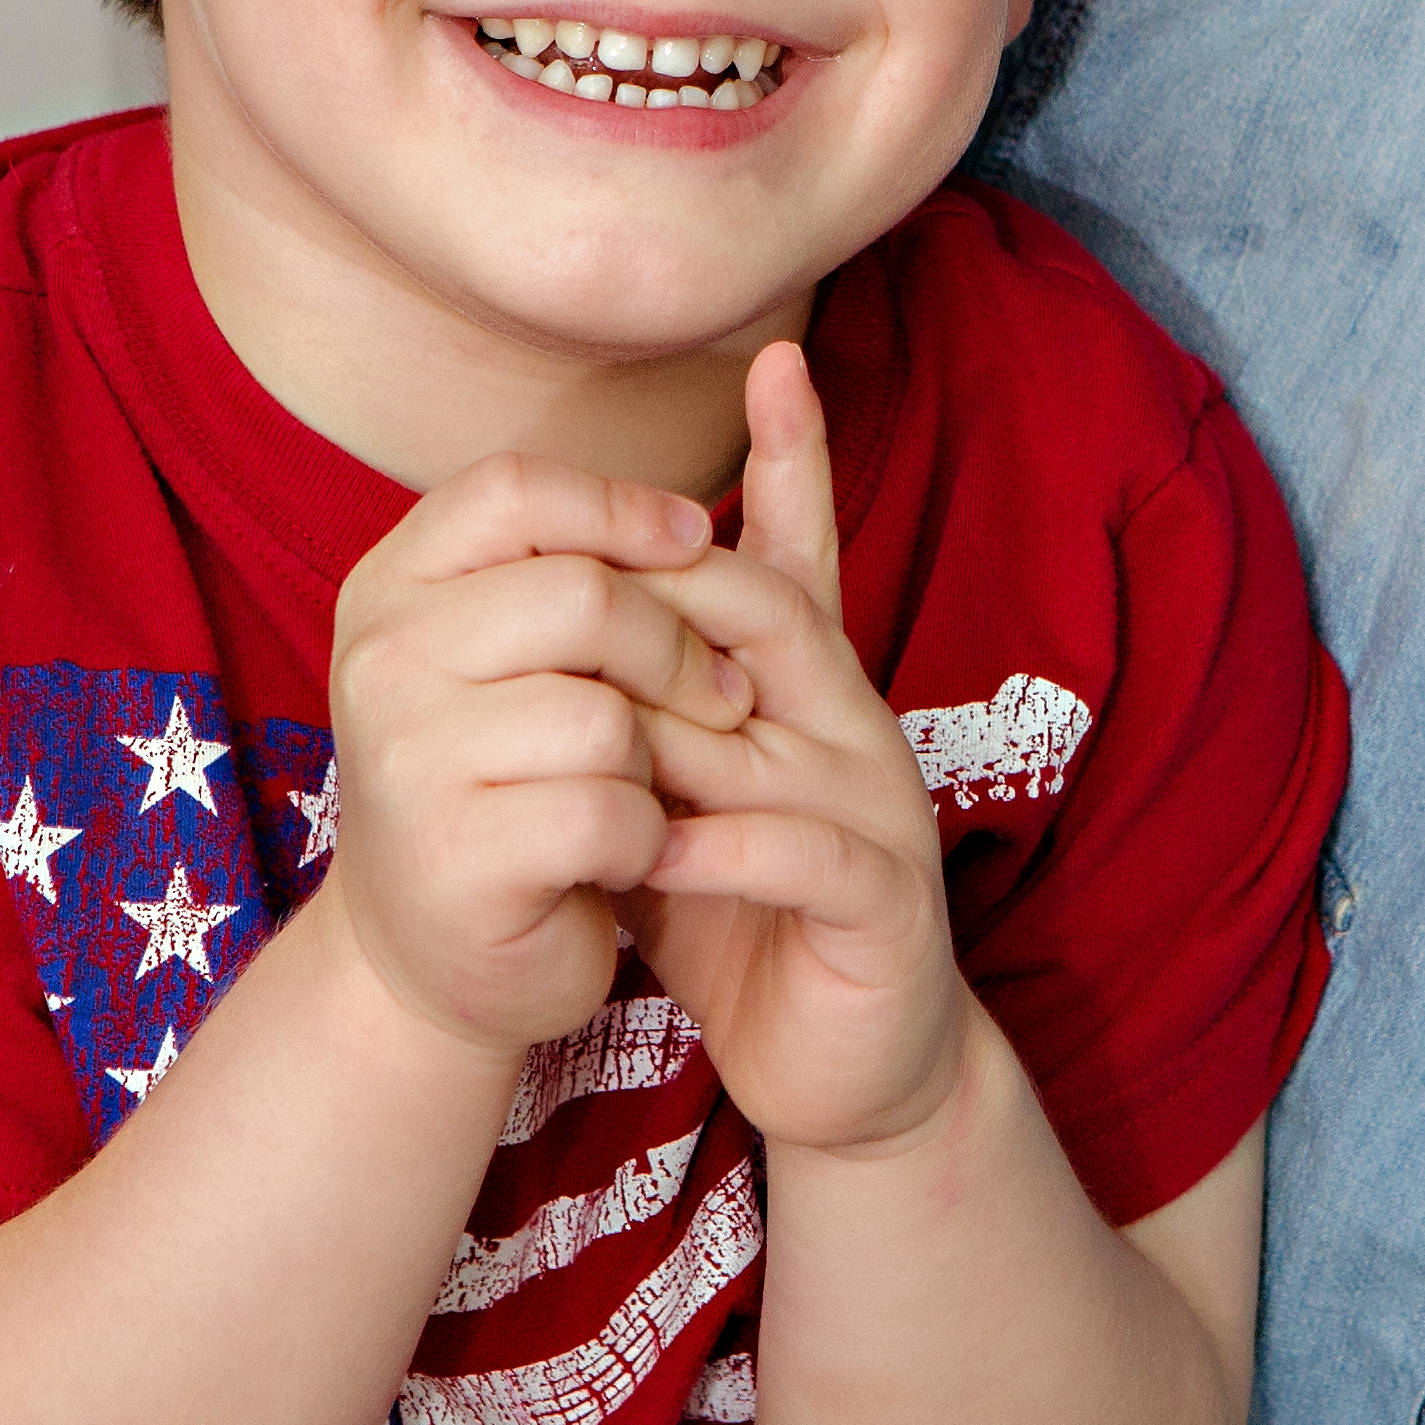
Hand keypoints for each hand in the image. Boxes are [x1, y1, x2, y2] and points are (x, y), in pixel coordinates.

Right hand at [323, 451, 755, 1059]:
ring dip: (659, 760)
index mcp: (390, 586)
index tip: (693, 540)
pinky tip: (620, 855)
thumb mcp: (518, 649)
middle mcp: (379, 660)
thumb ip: (583, 553)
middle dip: (678, 648)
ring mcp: (405, 760)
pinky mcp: (455, 856)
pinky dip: (645, 837)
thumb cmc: (508, 780)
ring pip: (605, 713)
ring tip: (637, 788)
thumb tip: (746, 428)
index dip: (621, 505)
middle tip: (718, 699)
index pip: (513, 489)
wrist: (435, 958)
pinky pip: (609, 809)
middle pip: (583, 595)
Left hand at [623, 343, 970, 1158]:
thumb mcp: (675, 794)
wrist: (846, 1068)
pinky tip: (653, 852)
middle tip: (572, 603)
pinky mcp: (883, 904)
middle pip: (771, 616)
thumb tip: (541, 617)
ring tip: (587, 746)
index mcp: (806, 694)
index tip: (779, 355)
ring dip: (672, 736)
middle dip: (671, 601)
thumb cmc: (743, 919)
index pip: (803, 553)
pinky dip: (720, 846)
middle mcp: (852, 730)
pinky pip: (799, 850)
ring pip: (773, 729)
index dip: (798, 457)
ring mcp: (878, 812)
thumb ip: (635, 709)